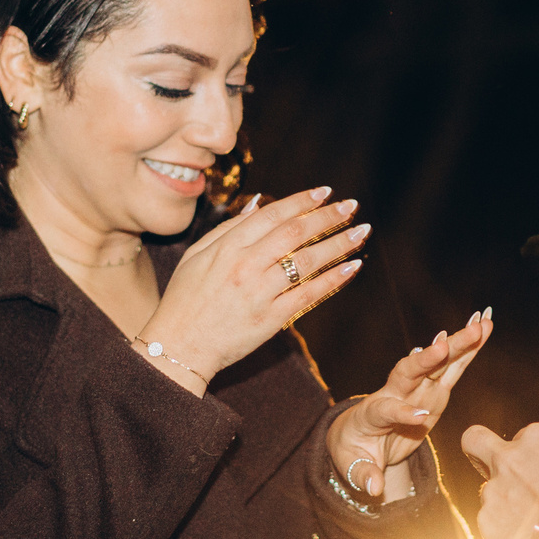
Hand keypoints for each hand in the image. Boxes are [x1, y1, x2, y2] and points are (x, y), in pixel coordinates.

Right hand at [139, 187, 366, 386]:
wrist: (178, 347)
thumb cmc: (184, 300)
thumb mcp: (197, 256)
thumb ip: (228, 228)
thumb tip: (258, 204)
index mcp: (227, 246)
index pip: (273, 214)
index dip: (302, 201)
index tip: (325, 192)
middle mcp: (245, 265)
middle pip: (295, 233)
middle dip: (327, 216)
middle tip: (352, 206)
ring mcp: (260, 292)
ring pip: (307, 262)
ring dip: (338, 244)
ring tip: (361, 232)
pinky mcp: (271, 319)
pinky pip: (309, 294)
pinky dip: (333, 279)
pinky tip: (352, 267)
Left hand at [328, 308, 493, 504]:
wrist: (358, 435)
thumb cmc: (355, 451)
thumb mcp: (355, 467)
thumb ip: (365, 475)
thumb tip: (374, 488)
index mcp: (373, 412)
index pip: (388, 409)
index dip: (403, 411)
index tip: (422, 416)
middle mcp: (395, 393)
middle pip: (411, 371)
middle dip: (430, 357)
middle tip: (447, 340)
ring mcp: (416, 389)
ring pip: (437, 363)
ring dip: (458, 342)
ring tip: (481, 322)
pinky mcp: (434, 391)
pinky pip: (452, 368)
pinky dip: (469, 348)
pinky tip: (484, 326)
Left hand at [460, 422, 538, 538]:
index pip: (521, 436)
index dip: (531, 453)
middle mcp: (510, 459)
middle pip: (475, 441)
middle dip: (480, 452)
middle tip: (494, 467)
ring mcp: (494, 491)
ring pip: (486, 491)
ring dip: (503, 502)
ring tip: (530, 524)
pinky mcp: (486, 522)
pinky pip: (489, 522)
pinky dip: (503, 531)